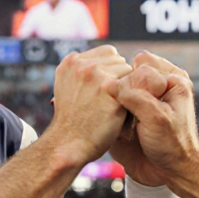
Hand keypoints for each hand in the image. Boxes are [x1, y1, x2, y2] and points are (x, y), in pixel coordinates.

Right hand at [46, 46, 133, 165]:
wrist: (68, 144)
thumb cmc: (71, 121)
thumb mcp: (65, 87)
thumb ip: (81, 72)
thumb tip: (101, 63)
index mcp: (71, 62)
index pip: (107, 53)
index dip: (111, 70)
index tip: (105, 89)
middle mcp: (83, 65)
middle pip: (119, 60)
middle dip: (118, 78)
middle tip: (107, 100)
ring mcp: (96, 76)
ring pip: (128, 72)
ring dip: (126, 87)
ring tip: (112, 106)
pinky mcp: (110, 90)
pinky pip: (133, 86)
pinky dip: (131, 98)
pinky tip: (120, 111)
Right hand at [114, 52, 198, 182]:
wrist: (170, 173)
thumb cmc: (172, 145)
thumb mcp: (157, 117)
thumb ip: (135, 97)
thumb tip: (108, 84)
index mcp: (170, 80)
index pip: (142, 64)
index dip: (133, 80)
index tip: (136, 103)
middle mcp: (155, 87)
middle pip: (127, 75)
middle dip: (121, 92)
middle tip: (126, 113)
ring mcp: (141, 100)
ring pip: (117, 90)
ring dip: (113, 103)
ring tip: (120, 121)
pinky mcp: (128, 114)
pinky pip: (112, 106)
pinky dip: (109, 113)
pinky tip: (113, 126)